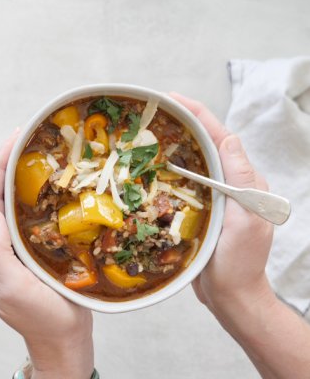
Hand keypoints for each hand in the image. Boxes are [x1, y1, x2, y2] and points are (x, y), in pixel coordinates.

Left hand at [0, 131, 93, 378]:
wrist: (63, 337)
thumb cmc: (40, 317)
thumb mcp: (12, 289)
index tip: (15, 138)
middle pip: (0, 195)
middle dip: (11, 164)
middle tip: (30, 138)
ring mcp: (17, 246)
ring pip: (16, 203)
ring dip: (25, 176)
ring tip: (42, 154)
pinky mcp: (34, 248)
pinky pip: (33, 215)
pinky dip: (40, 195)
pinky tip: (55, 185)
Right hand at [170, 93, 273, 313]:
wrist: (232, 296)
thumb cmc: (240, 261)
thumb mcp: (246, 219)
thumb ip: (240, 179)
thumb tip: (229, 139)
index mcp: (243, 181)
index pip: (220, 138)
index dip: (198, 114)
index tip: (172, 98)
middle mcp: (229, 184)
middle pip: (205, 144)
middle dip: (183, 123)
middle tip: (155, 111)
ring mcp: (214, 196)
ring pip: (193, 161)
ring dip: (174, 144)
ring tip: (149, 132)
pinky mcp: (200, 209)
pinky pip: (185, 183)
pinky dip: (169, 170)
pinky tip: (151, 167)